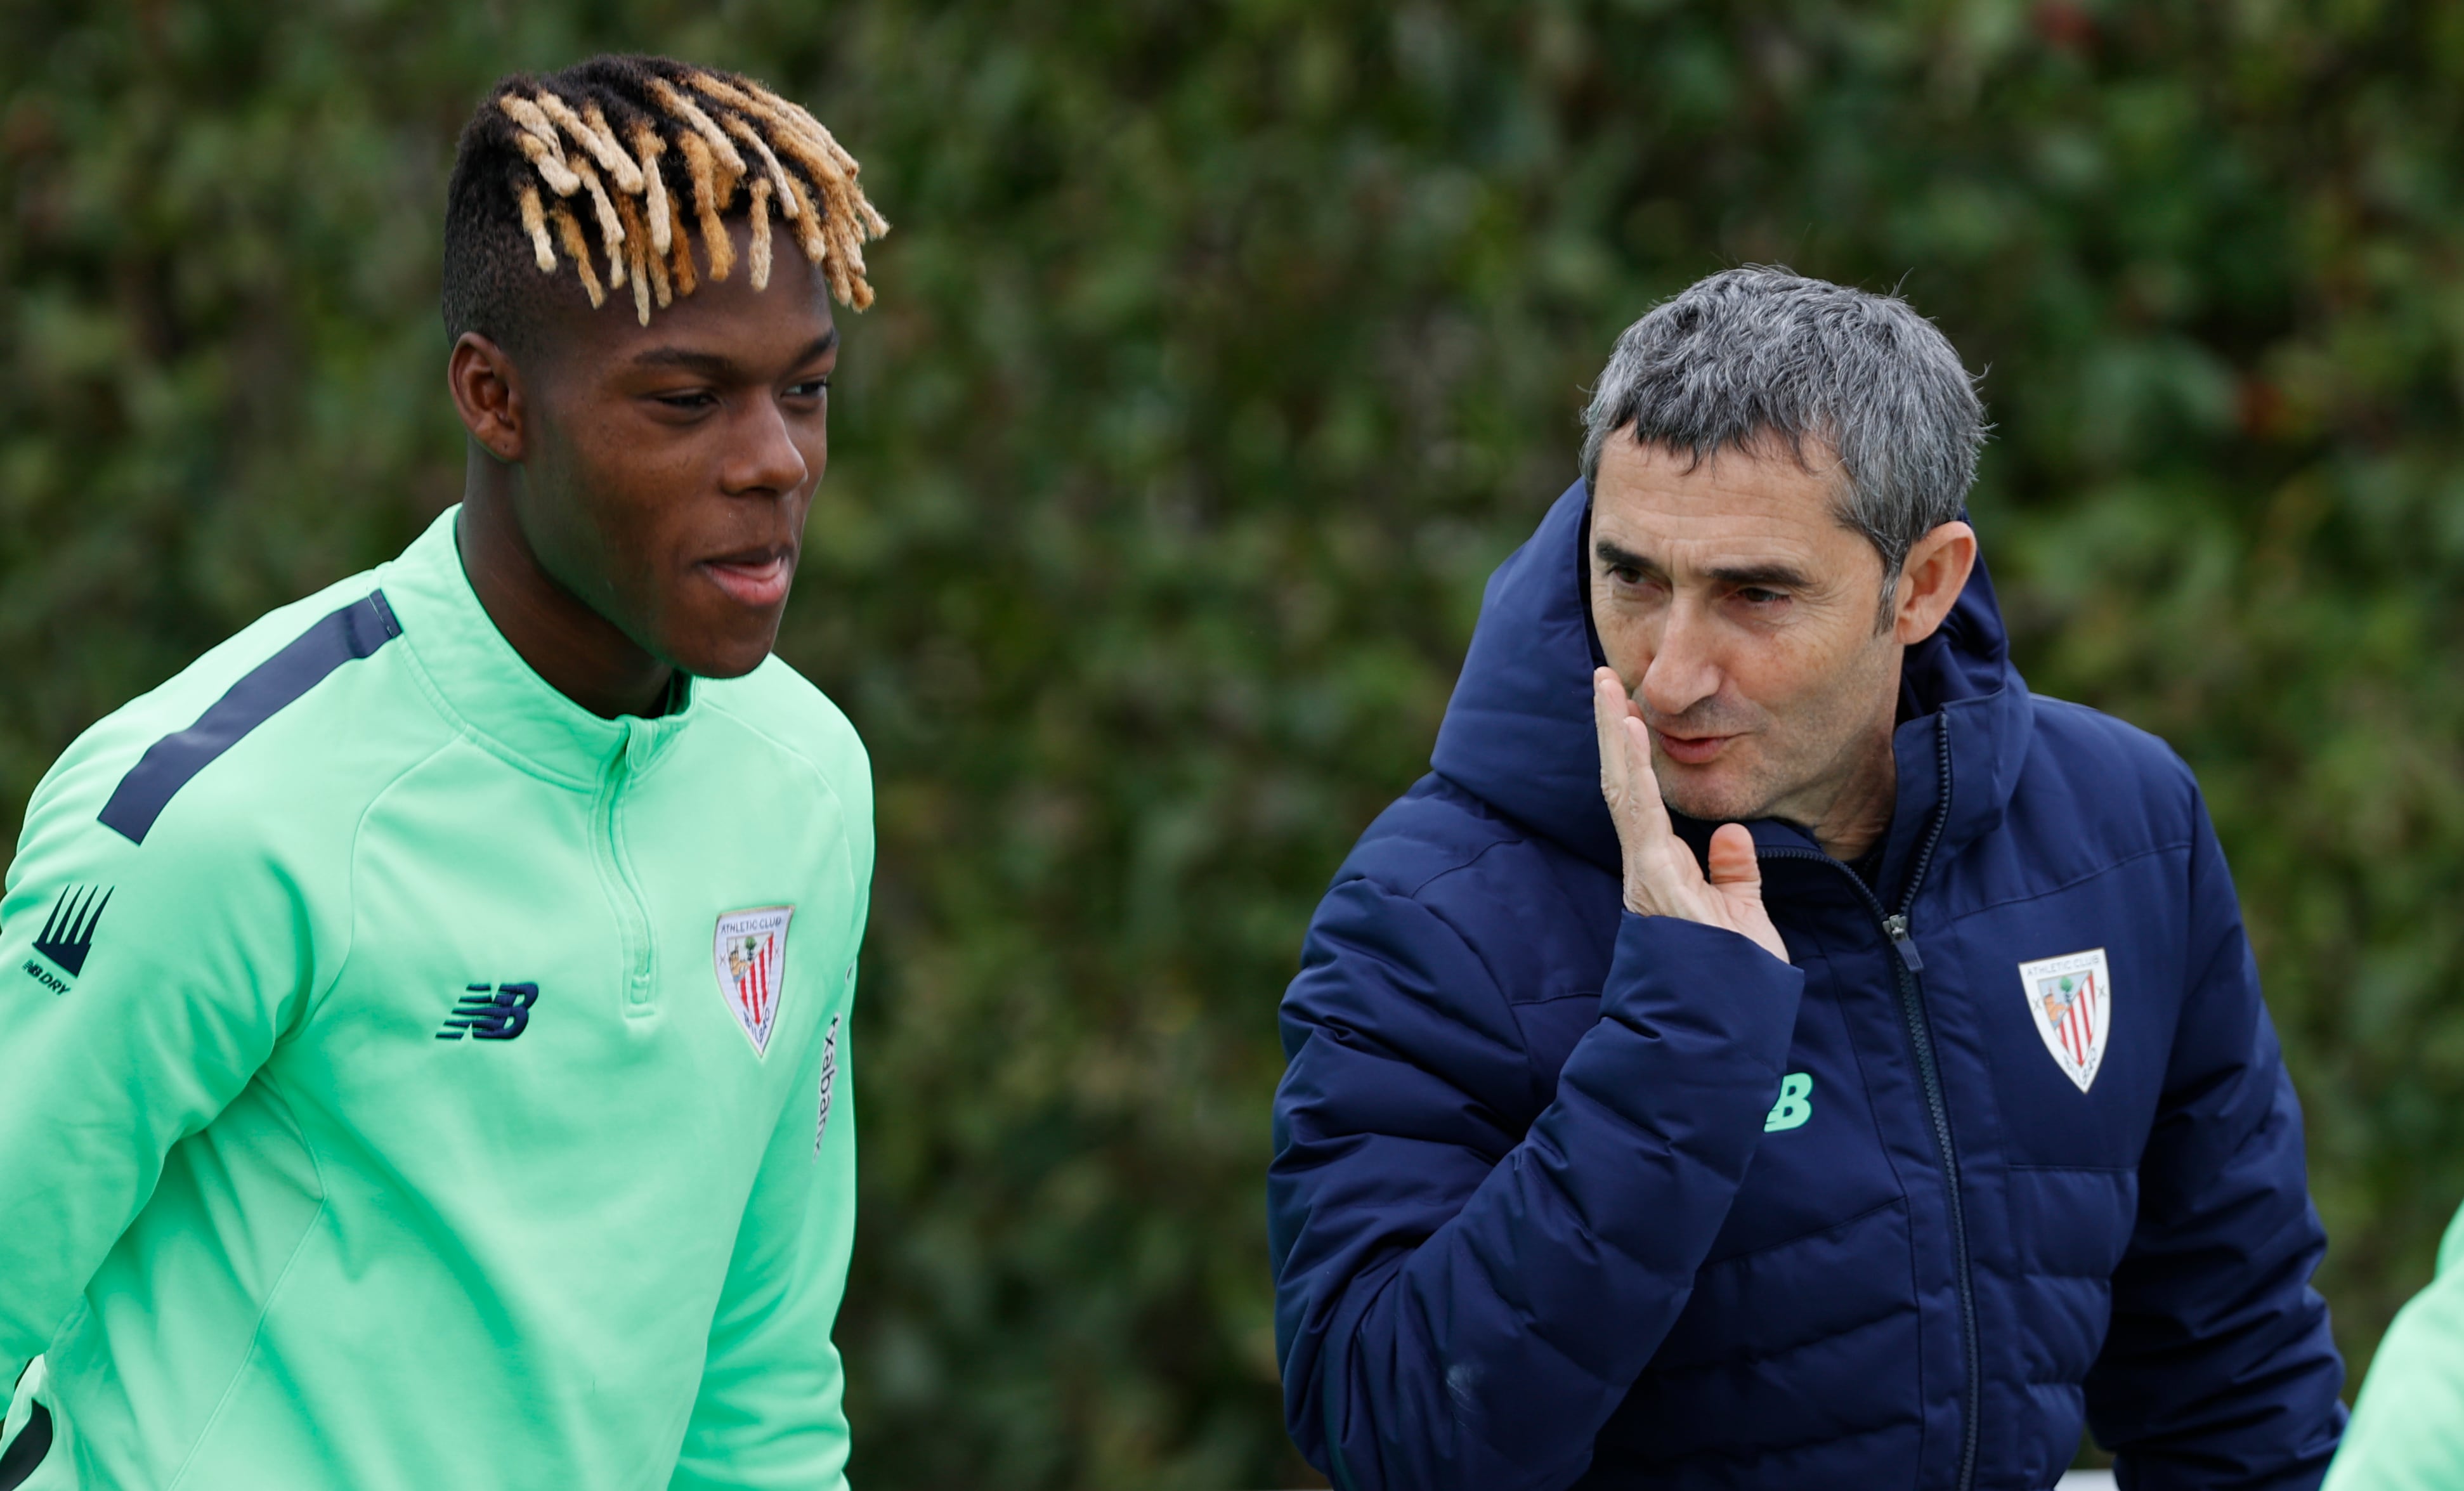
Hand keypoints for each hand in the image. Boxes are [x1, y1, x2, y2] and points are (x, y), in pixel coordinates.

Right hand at [1593, 667, 1788, 963]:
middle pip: (1621, 783)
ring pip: (1621, 790)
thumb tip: (1731, 836)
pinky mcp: (1652, 877)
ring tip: (1607, 690)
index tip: (1628, 707)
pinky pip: (1637, 813)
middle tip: (1603, 678)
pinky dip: (1631, 770)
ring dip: (1613, 737)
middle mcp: (1645, 862)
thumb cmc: (1733, 975)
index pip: (1642, 796)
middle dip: (1611, 730)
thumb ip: (1733, 873)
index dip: (1632, 751)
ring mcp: (1645, 868)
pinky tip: (1628, 732)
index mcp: (1662, 867)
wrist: (1725, 1019)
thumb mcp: (1741, 913)